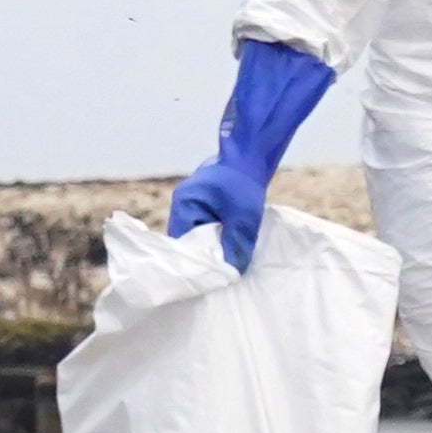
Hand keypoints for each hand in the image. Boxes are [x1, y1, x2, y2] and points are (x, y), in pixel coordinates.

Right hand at [168, 39, 337, 259]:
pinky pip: (206, 226)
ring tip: (225, 263)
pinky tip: (229, 247)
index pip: (180, 244)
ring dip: (212, 246)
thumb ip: (237, 245)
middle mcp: (183, 204)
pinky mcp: (205, 202)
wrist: (251, 153)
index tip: (206, 280)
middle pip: (188, 241)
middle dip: (203, 256)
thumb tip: (231, 273)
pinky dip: (216, 236)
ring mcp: (192, 202)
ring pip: (198, 234)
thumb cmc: (244, 181)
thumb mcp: (244, 217)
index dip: (193, 263)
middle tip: (218, 275)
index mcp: (184, 205)